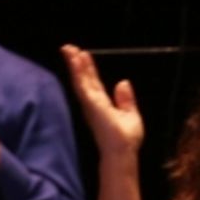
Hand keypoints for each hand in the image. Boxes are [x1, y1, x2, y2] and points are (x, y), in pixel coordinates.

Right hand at [61, 43, 142, 157]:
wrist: (122, 152)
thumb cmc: (126, 140)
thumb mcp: (131, 115)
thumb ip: (126, 100)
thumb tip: (123, 82)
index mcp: (102, 105)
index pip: (93, 83)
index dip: (87, 69)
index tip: (83, 55)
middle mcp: (93, 103)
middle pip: (83, 79)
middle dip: (76, 63)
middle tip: (68, 48)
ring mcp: (91, 103)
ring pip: (80, 79)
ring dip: (74, 64)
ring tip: (68, 49)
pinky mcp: (91, 104)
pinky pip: (83, 84)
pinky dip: (78, 71)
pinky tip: (75, 60)